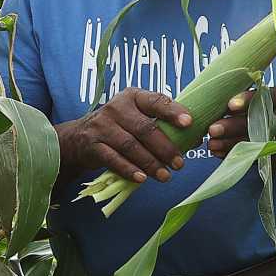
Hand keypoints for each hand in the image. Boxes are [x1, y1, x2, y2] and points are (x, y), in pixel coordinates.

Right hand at [57, 88, 192, 184]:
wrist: (79, 138)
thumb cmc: (118, 127)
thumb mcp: (137, 117)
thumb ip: (162, 124)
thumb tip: (195, 136)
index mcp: (132, 97)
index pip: (155, 101)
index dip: (173, 112)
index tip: (189, 123)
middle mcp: (116, 108)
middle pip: (145, 129)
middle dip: (165, 148)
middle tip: (180, 164)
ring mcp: (102, 126)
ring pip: (131, 146)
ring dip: (150, 163)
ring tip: (166, 176)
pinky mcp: (92, 145)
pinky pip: (113, 159)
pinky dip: (129, 170)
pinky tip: (142, 179)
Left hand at [205, 84, 275, 179]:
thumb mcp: (272, 106)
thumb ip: (252, 103)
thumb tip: (214, 103)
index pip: (269, 95)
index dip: (248, 100)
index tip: (230, 105)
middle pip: (262, 119)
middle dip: (233, 125)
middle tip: (212, 129)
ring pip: (259, 139)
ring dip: (231, 143)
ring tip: (212, 144)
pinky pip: (260, 154)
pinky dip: (238, 154)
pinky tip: (221, 154)